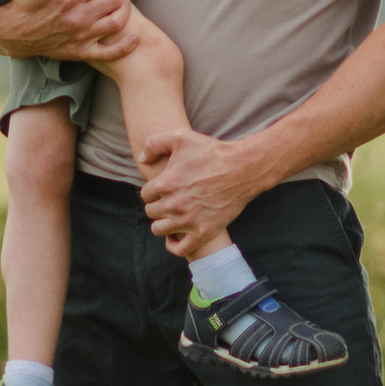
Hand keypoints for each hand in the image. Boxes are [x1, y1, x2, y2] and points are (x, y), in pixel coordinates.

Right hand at [0, 0, 131, 63]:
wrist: (11, 31)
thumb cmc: (25, 0)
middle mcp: (78, 17)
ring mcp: (81, 37)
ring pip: (117, 21)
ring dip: (124, 8)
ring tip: (120, 0)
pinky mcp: (81, 52)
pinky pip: (110, 52)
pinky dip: (126, 46)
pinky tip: (134, 37)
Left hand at [138, 125, 256, 260]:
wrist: (242, 168)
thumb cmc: (212, 151)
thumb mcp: (181, 137)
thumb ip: (154, 143)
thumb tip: (142, 160)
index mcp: (165, 183)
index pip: (145, 195)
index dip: (154, 191)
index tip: (166, 188)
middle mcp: (174, 204)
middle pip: (151, 212)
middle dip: (158, 205)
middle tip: (171, 200)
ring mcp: (188, 221)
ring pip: (159, 230)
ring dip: (164, 223)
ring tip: (173, 215)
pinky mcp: (203, 232)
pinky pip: (178, 248)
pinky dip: (174, 244)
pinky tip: (178, 234)